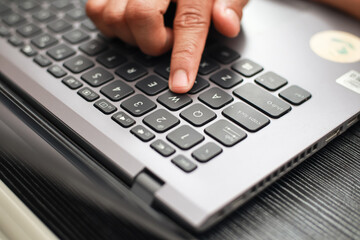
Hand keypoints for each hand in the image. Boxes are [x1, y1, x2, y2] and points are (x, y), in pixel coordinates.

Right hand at [86, 0, 247, 92]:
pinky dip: (110, 24)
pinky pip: (95, 11)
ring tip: (151, 26)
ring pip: (113, 16)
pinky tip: (130, 22)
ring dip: (132, 35)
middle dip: (154, 42)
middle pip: (141, 16)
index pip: (189, 19)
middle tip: (167, 38)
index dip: (184, 55)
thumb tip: (227, 24)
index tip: (179, 84)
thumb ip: (231, 3)